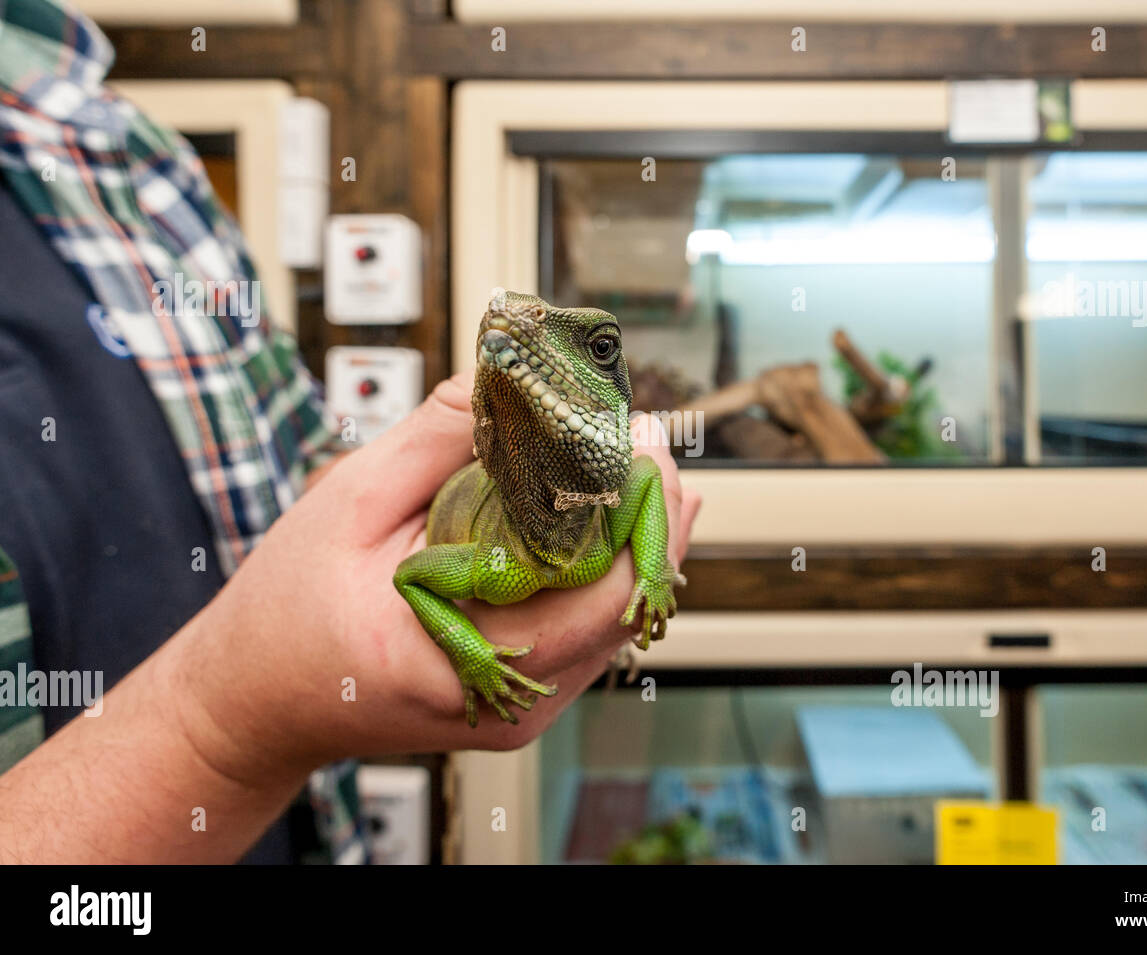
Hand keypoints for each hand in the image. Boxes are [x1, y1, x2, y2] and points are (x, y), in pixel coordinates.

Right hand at [167, 372, 700, 783]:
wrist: (258, 701)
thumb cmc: (288, 608)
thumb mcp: (352, 501)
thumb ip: (440, 437)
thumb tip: (520, 379)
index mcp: (463, 657)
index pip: (604, 588)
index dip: (638, 502)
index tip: (643, 432)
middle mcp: (512, 700)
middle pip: (631, 602)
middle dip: (648, 509)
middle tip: (647, 435)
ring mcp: (525, 707)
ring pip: (621, 615)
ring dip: (633, 535)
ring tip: (634, 462)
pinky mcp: (526, 697)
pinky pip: (591, 627)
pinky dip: (605, 566)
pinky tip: (607, 514)